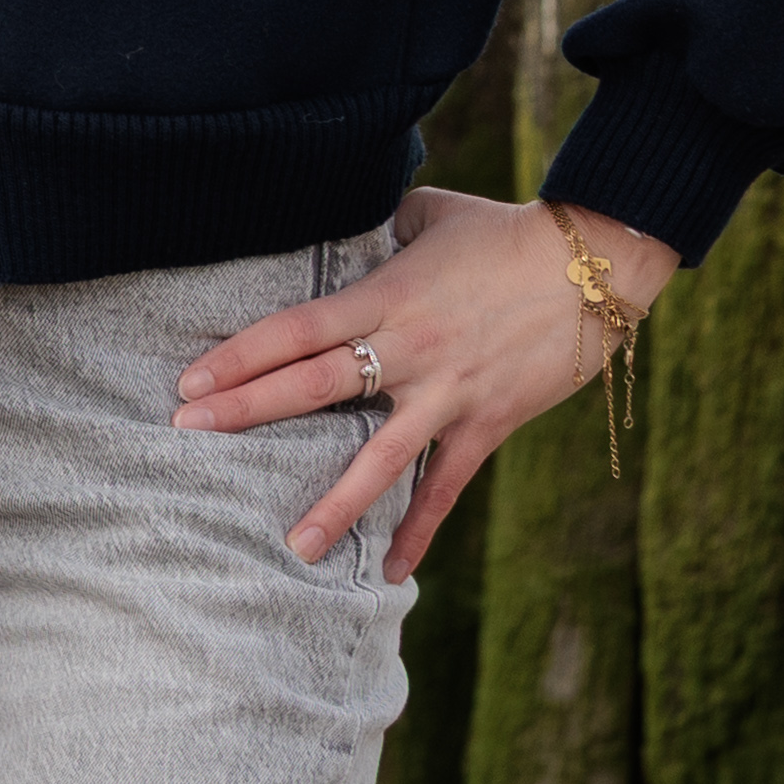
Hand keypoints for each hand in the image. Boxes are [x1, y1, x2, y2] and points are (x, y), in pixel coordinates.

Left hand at [174, 185, 671, 575]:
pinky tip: (395, 569)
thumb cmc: (508, 231)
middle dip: (246, 411)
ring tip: (293, 545)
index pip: (294, 330)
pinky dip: (421, 527)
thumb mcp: (433, 213)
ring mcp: (449, 393)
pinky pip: (448, 485)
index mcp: (386, 296)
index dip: (238, 355)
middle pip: (313, 385)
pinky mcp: (489, 423)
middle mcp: (410, 349)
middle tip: (187, 435)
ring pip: (379, 456)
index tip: (188, 381)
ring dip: (334, 503)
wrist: (595, 263)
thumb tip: (358, 228)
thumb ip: (384, 226)